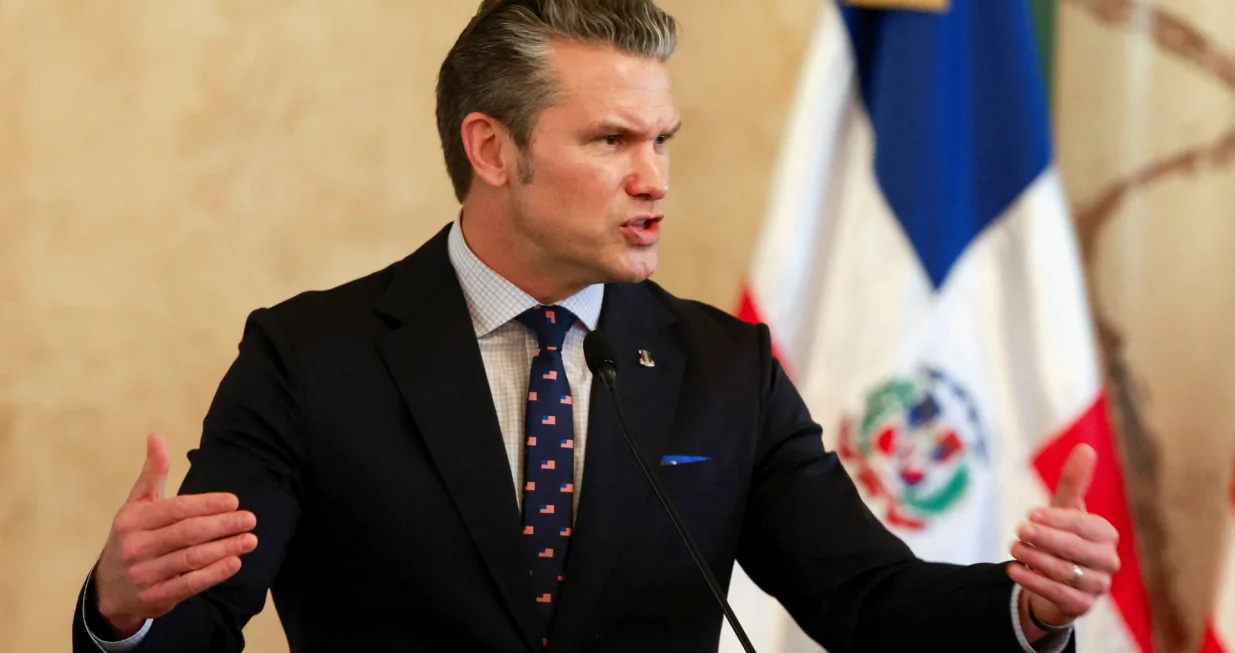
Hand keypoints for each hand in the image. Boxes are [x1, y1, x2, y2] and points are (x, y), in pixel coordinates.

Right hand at [92, 433, 258, 636]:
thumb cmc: (131, 538)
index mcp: (133, 520)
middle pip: (187, 533)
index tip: (235, 501)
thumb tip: (157, 435)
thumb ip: (152, 472)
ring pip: (191, 558)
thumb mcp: (137, 504)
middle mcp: (136, 546)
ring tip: (250, 540)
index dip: (207, 504)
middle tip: (250, 519)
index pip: (176, 509)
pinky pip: (188, 584)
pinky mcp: (155, 598)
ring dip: (225, 548)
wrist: (108, 589)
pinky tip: (234, 562)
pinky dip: (214, 574)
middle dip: (222, 525)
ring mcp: (144, 574)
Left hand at [1007, 444, 1119, 631]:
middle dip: (1046, 539)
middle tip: (1019, 529)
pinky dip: (1034, 581)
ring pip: (1067, 572)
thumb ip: (1073, 482)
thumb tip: (1085, 447)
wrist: (1050, 581)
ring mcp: (1098, 586)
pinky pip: (1059, 595)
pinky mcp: (1082, 606)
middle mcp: (1107, 561)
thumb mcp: (1063, 510)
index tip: (1031, 514)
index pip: (1085, 526)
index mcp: (1106, 535)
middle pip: (1077, 550)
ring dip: (1036, 559)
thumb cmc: (1060, 538)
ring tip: (1013, 547)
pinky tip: (1013, 570)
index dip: (1058, 520)